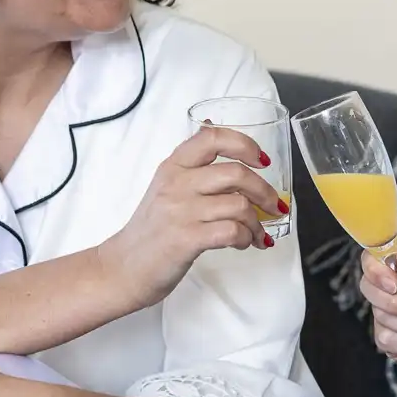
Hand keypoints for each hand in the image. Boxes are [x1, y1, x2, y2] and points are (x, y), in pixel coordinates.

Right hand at [100, 126, 288, 308]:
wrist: (123, 268)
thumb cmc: (151, 230)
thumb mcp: (165, 187)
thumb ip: (192, 164)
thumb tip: (214, 128)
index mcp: (173, 166)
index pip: (213, 138)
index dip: (245, 145)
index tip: (261, 160)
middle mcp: (177, 183)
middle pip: (236, 173)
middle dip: (264, 192)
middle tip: (273, 206)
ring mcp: (181, 211)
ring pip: (239, 205)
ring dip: (257, 223)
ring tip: (256, 234)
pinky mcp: (186, 239)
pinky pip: (232, 231)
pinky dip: (247, 238)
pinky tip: (244, 243)